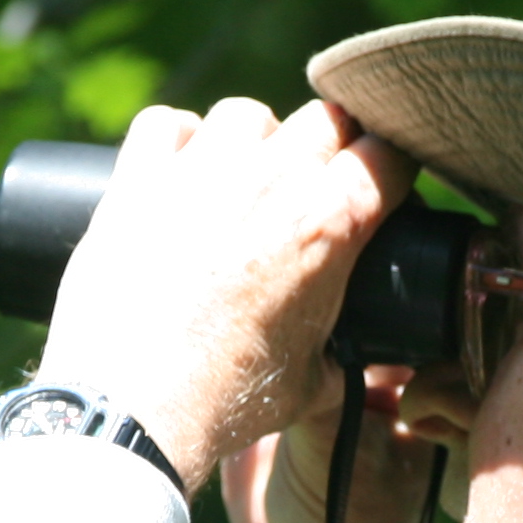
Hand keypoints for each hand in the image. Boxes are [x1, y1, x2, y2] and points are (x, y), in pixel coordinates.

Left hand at [33, 98, 408, 487]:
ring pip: (245, 114)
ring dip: (253, 140)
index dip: (390, 170)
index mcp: (329, 223)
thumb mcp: (312, 383)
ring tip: (241, 183)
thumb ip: (350, 355)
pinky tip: (177, 174)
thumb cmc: (224, 400)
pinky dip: (176, 140)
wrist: (131, 408)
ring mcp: (199, 171)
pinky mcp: (136, 178)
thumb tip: (372, 360)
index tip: (379, 189)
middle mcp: (270, 180)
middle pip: (325, 118)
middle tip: (312, 189)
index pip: (388, 154)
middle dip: (329, 147)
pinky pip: (165, 123)